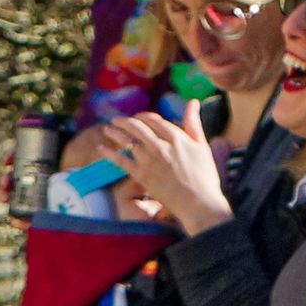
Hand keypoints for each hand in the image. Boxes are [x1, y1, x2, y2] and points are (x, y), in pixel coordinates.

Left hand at [96, 103, 229, 235]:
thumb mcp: (202, 146)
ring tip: (107, 129)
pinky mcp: (142, 176)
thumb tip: (193, 102)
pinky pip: (121, 161)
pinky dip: (109, 153)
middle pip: (138, 127)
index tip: (138, 118)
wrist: (197, 203)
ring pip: (128, 141)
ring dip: (115, 133)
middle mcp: (161, 146)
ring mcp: (150, 161)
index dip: (144, 117)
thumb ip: (193, 123)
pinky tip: (100, 147)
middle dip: (125, 122)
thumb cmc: (204, 176)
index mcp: (177, 137)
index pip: (154, 120)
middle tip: (116, 120)